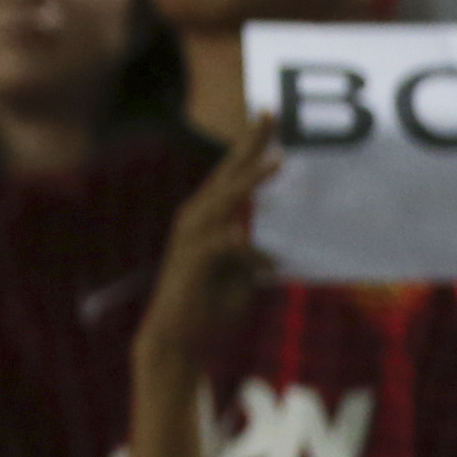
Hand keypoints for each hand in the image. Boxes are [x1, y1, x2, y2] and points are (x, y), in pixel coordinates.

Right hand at [135, 117, 279, 372]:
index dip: (250, 145)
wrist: (178, 344)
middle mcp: (195, 222)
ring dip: (250, 179)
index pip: (231, 175)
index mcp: (207, 220)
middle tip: (271, 111)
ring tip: (278, 161)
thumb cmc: (209, 311)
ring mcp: (190, 239)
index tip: (271, 117)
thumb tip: (275, 239)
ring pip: (222, 199)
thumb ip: (253, 250)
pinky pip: (227, 245)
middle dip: (249, 143)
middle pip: (225, 173)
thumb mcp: (242, 273)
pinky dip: (251, 252)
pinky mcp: (191, 261)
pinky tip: (271, 264)